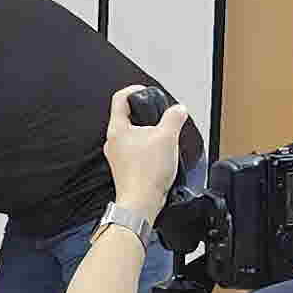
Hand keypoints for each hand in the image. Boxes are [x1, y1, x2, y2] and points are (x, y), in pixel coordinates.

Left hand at [103, 85, 190, 221]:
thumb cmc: (146, 174)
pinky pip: (134, 152)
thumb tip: (179, 110)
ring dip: (146, 133)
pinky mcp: (124, 169)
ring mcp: (117, 156)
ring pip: (130, 135)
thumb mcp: (167, 137)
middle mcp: (113, 141)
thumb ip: (174, 118)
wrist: (141, 203)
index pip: (120, 98)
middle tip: (158, 116)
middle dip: (144, 114)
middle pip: (126, 117)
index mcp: (117, 129)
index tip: (144, 91)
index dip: (133, 89)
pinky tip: (158, 156)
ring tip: (162, 137)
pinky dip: (146, 149)